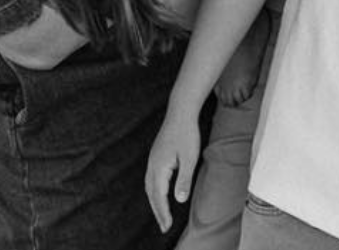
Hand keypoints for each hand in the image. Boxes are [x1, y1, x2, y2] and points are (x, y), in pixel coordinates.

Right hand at [145, 113, 200, 232]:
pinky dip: (154, 190)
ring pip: (149, 186)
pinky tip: (160, 192)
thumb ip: (183, 180)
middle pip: (151, 194)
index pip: (159, 196)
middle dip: (157, 211)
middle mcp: (152, 165)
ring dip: (155, 201)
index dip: (163, 213)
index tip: (167, 226)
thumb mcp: (189, 158)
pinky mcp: (155, 155)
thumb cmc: (187, 133)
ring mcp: (152, 159)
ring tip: (161, 213)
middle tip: (164, 226)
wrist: (180, 111)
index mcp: (159, 167)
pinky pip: (151, 178)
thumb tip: (179, 200)